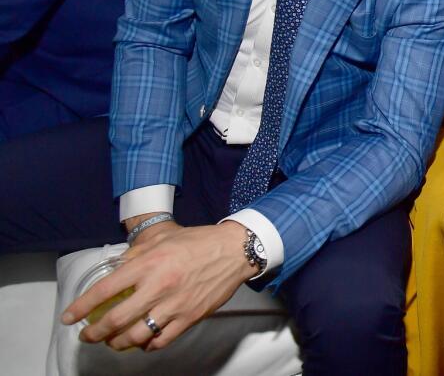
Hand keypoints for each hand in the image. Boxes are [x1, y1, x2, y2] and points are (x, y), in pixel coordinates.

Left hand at [62, 222, 253, 351]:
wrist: (234, 250)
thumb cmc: (199, 241)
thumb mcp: (163, 238)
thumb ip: (136, 254)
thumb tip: (115, 269)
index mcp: (148, 264)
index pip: (104, 290)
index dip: (81, 307)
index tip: (69, 316)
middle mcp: (158, 286)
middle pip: (115, 320)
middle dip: (94, 332)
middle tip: (87, 334)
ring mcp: (174, 305)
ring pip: (135, 336)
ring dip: (117, 343)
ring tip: (112, 341)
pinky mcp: (189, 317)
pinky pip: (160, 341)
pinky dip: (146, 345)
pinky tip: (142, 341)